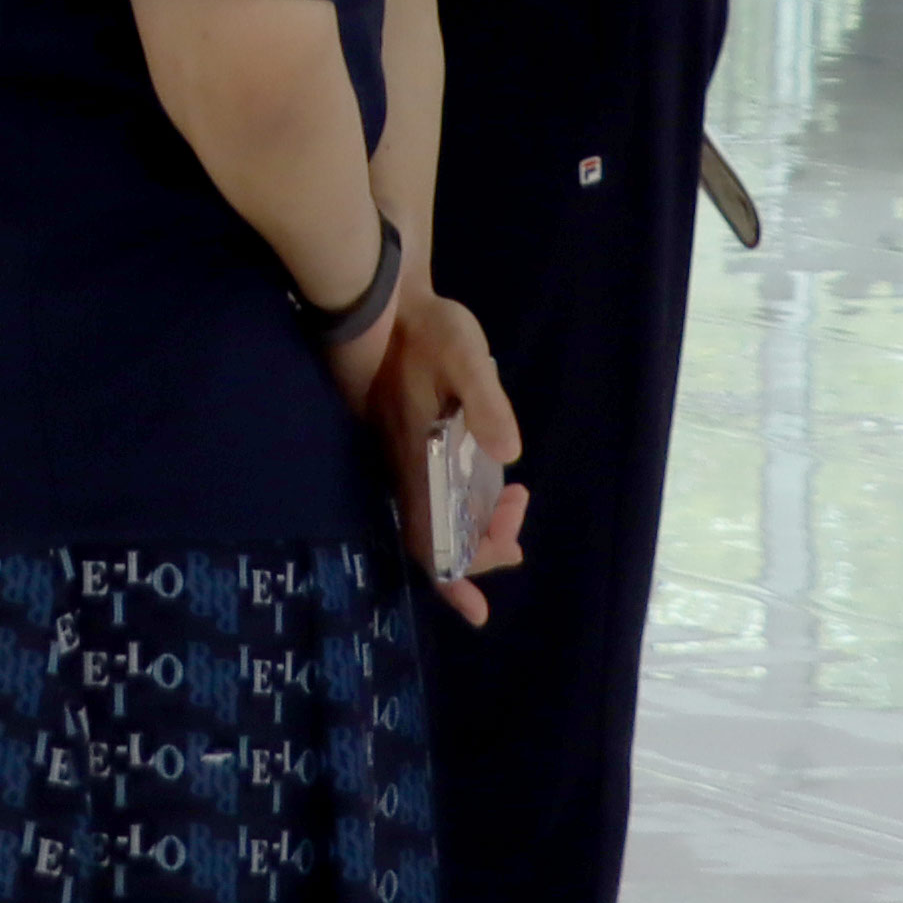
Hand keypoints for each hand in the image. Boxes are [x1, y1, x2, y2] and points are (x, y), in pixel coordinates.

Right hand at [356, 285, 530, 623]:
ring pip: (436, 516)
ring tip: (514, 498)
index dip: (452, 579)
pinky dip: (464, 505)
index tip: (479, 610)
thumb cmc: (424, 326)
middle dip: (483, 544)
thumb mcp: (464, 355)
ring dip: (478, 523)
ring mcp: (401, 454)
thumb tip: (510, 455)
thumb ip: (486, 403)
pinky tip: (488, 486)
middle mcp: (403, 466)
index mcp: (414, 458)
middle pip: (436, 537)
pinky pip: (432, 492)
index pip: (428, 538)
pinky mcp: (404, 439)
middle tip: (519, 508)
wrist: (383, 292)